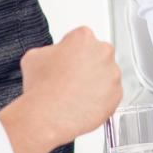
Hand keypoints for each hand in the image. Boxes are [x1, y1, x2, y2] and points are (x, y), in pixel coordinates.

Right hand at [0, 27, 121, 152]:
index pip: (80, 39)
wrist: (47, 116)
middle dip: (86, 64)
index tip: (66, 61)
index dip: (70, 51)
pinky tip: (83, 103)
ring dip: (94, 81)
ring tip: (75, 93)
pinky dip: (100, 99)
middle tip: (71, 78)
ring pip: (105, 75)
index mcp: (84, 37)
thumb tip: (53, 56)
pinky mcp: (117, 94)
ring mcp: (113, 74)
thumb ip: (50, 51)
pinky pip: (110, 94)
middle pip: (97, 54)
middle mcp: (103, 52)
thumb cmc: (41, 87)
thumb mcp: (34, 56)